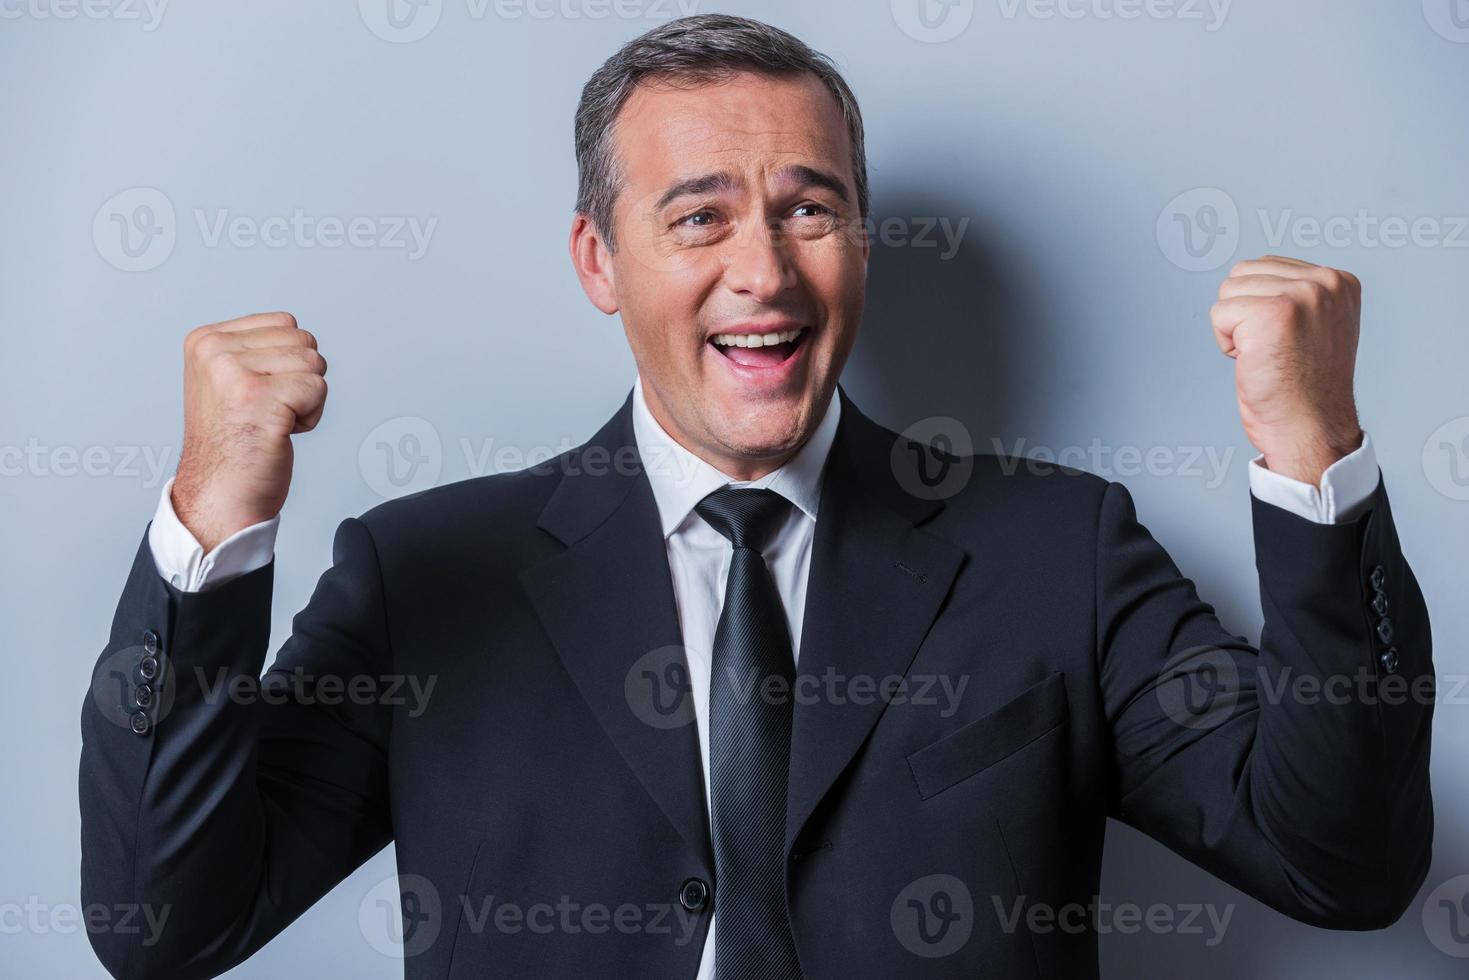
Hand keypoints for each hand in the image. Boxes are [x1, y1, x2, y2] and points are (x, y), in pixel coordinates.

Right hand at [171, 312, 327, 551]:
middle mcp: (214, 350)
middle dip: (300, 380)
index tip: (257, 396)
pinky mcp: (259, 396)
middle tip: (267, 413)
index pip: (285, 324)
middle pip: (304, 341)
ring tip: (271, 422)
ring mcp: (234, 371)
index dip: (288, 364)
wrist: (220, 494)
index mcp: (205, 340)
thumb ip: (256, 350)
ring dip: (306, 400)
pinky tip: (278, 433)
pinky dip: (310, 417)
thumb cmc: (233, 444)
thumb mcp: (230, 380)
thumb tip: (297, 332)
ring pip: (314, 364)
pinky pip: (318, 389)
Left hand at [1210, 256, 1363, 485]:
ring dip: (1235, 328)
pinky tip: (1255, 361)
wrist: (1310, 427)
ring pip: (1228, 292)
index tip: (1288, 340)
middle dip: (1244, 314)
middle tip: (1273, 349)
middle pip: (1243, 273)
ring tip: (1266, 354)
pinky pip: (1219, 314)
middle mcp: (1326, 283)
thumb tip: (1258, 272)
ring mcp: (1301, 295)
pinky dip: (1226, 343)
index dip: (1261, 307)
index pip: (1267, 265)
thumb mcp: (1317, 325)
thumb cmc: (1306, 387)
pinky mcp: (1273, 313)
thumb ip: (1298, 293)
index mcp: (1339, 281)